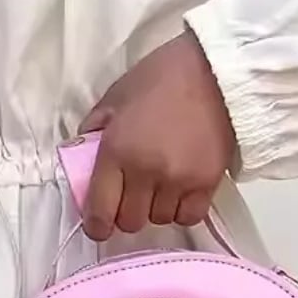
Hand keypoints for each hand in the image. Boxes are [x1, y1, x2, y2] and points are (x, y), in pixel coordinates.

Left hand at [78, 32, 236, 240]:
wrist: (215, 72)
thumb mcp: (114, 98)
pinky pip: (189, 216)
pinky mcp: (207, 183)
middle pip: (130, 222)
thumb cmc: (160, 78)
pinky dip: (181, 209)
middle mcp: (146, 172)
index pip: (100, 211)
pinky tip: (180, 191)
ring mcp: (179, 180)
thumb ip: (93, 132)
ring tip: (159, 185)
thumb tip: (82, 159)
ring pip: (160, 220)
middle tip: (130, 195)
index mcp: (116, 151)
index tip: (98, 224)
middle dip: (126, 213)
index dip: (96, 225)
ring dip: (155, 208)